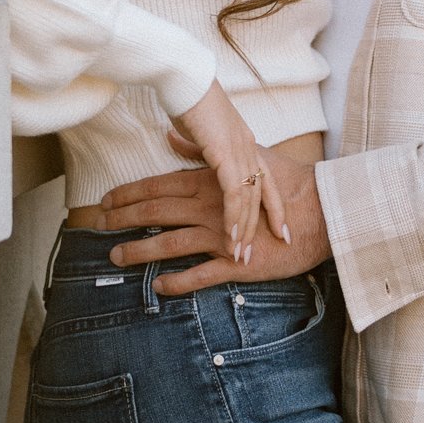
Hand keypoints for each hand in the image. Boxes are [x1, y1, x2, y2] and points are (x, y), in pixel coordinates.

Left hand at [101, 137, 330, 293]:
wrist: (324, 212)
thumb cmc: (289, 182)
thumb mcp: (247, 155)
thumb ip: (204, 150)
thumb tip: (173, 135)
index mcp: (210, 181)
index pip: (159, 186)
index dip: (129, 194)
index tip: (107, 200)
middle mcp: (210, 207)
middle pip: (156, 212)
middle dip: (124, 219)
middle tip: (99, 226)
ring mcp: (222, 236)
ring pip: (170, 243)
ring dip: (140, 251)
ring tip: (117, 257)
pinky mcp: (237, 262)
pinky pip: (200, 274)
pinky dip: (178, 282)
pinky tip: (159, 287)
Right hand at [166, 82, 288, 265]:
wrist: (184, 78)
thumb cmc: (189, 99)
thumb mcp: (200, 130)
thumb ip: (201, 146)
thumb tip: (190, 148)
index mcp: (246, 141)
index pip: (267, 179)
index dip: (274, 206)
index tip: (281, 229)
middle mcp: (249, 146)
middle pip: (263, 194)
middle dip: (265, 225)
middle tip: (264, 251)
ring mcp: (240, 149)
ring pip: (250, 198)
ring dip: (246, 228)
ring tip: (242, 254)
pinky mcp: (225, 153)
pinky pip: (233, 193)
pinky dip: (233, 216)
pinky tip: (230, 235)